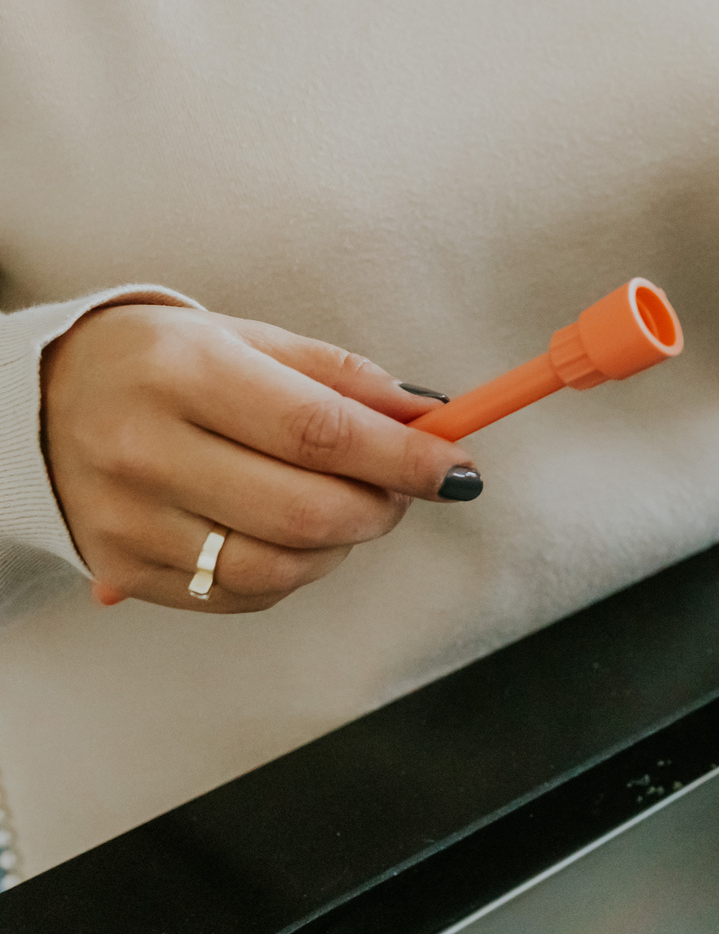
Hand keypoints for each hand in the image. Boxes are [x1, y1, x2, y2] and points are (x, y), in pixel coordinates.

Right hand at [41, 304, 480, 612]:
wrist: (39, 399)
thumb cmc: (162, 362)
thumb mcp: (249, 339)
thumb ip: (344, 379)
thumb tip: (430, 418)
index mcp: (185, 375)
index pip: (321, 433)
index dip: (404, 459)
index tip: (460, 471)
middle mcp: (148, 452)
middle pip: (307, 512)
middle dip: (383, 507)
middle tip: (404, 488)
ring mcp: (131, 521)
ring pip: (281, 567)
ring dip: (344, 545)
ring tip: (346, 506)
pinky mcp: (125, 571)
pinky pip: (243, 595)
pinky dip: (294, 571)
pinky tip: (292, 533)